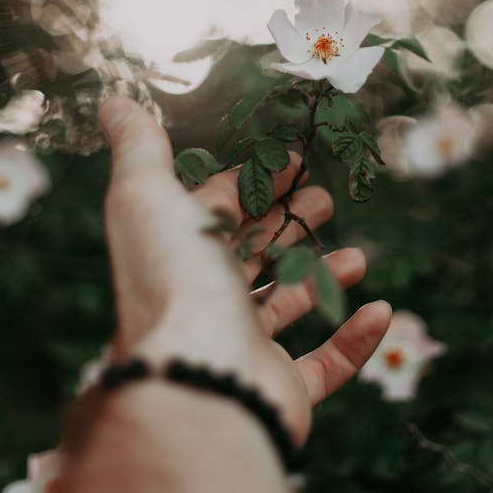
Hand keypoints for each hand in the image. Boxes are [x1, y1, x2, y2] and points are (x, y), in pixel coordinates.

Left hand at [98, 97, 390, 445]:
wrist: (198, 379)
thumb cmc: (175, 280)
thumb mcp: (146, 196)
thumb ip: (138, 149)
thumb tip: (114, 103)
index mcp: (179, 252)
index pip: (219, 209)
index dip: (256, 181)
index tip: (296, 159)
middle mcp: (207, 300)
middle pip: (253, 254)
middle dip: (290, 223)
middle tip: (325, 201)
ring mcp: (243, 347)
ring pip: (288, 307)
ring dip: (323, 278)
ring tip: (355, 256)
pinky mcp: (279, 389)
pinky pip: (326, 365)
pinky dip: (354, 340)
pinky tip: (379, 310)